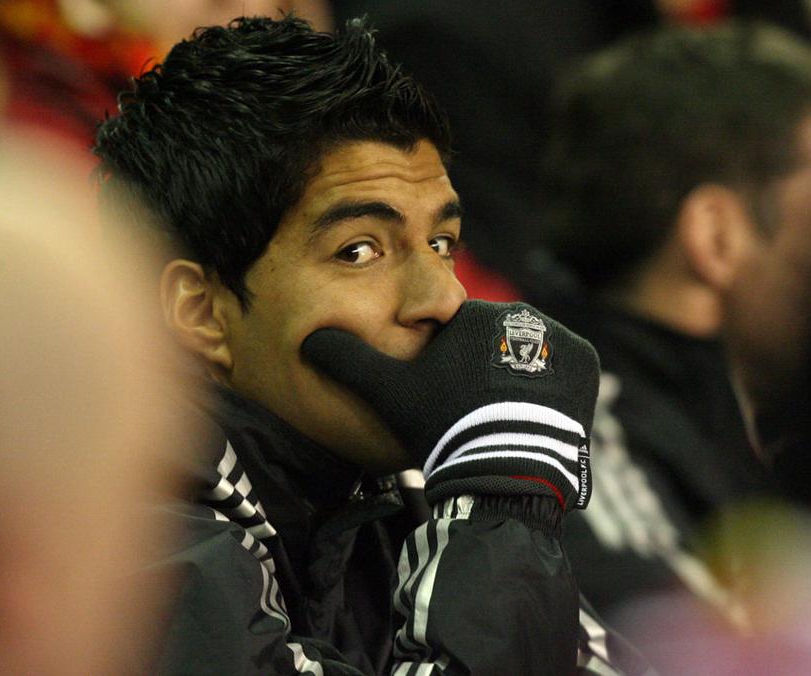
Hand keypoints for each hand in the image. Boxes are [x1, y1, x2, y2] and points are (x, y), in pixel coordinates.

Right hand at [302, 301, 598, 509]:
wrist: (504, 472)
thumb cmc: (442, 425)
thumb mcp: (386, 393)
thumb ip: (347, 360)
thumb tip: (308, 336)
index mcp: (477, 313)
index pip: (458, 336)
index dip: (448, 370)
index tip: (446, 401)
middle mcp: (524, 316)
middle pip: (495, 345)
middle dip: (484, 373)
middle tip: (475, 414)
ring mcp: (562, 340)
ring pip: (527, 356)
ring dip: (516, 380)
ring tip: (502, 418)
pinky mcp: (589, 365)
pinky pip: (560, 370)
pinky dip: (548, 388)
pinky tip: (528, 413)